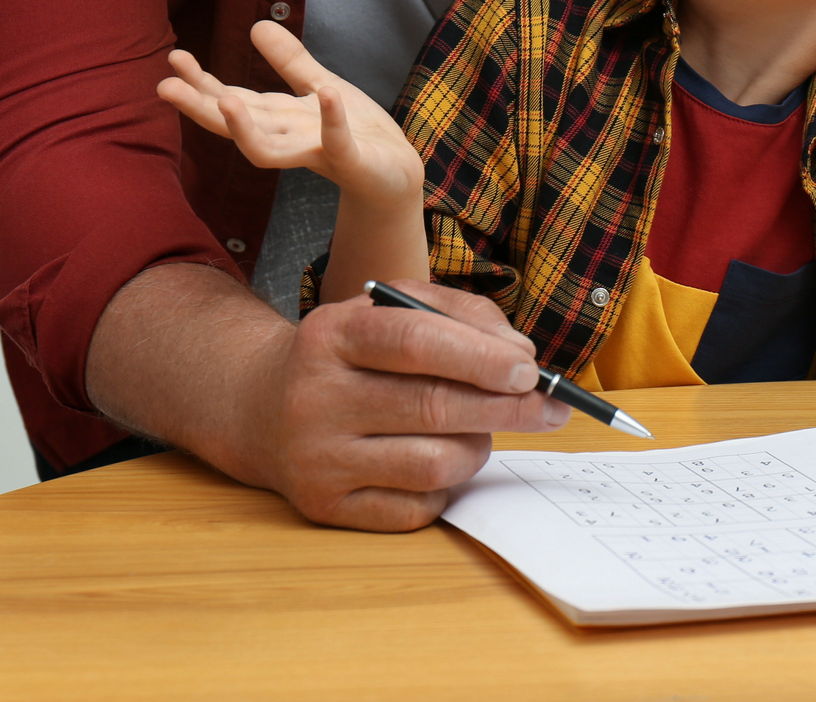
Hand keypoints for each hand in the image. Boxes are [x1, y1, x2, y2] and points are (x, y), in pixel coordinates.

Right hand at [159, 21, 420, 207]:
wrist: (398, 171)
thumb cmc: (357, 131)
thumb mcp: (320, 85)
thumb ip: (289, 61)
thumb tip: (254, 26)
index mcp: (280, 120)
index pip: (232, 100)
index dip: (201, 83)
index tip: (173, 58)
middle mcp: (290, 140)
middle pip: (237, 126)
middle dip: (201, 107)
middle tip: (165, 87)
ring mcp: (318, 153)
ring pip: (270, 151)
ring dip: (247, 127)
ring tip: (225, 100)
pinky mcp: (352, 161)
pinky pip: (338, 142)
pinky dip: (332, 120)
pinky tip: (327, 92)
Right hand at [257, 280, 572, 529]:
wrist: (265, 407)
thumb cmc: (352, 355)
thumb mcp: (393, 310)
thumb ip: (462, 317)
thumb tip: (521, 359)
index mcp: (332, 334)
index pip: (413, 341)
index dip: (479, 357)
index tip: (529, 369)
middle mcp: (315, 396)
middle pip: (432, 406)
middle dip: (507, 408)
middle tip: (550, 407)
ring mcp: (317, 457)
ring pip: (433, 464)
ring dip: (479, 448)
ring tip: (482, 431)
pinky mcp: (325, 506)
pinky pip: (417, 507)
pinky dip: (447, 486)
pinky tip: (441, 460)